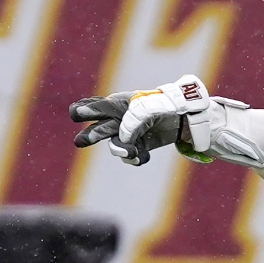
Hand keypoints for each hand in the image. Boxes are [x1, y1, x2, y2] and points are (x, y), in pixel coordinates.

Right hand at [67, 75, 215, 165]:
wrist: (188, 117)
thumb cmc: (166, 106)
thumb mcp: (149, 108)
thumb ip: (133, 121)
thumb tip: (122, 139)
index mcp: (121, 103)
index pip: (99, 107)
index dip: (86, 110)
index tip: (76, 113)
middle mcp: (121, 119)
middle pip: (100, 129)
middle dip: (91, 136)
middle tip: (80, 142)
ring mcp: (130, 134)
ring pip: (115, 146)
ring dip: (122, 151)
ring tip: (133, 152)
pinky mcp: (140, 145)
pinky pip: (130, 156)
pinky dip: (136, 158)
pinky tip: (144, 156)